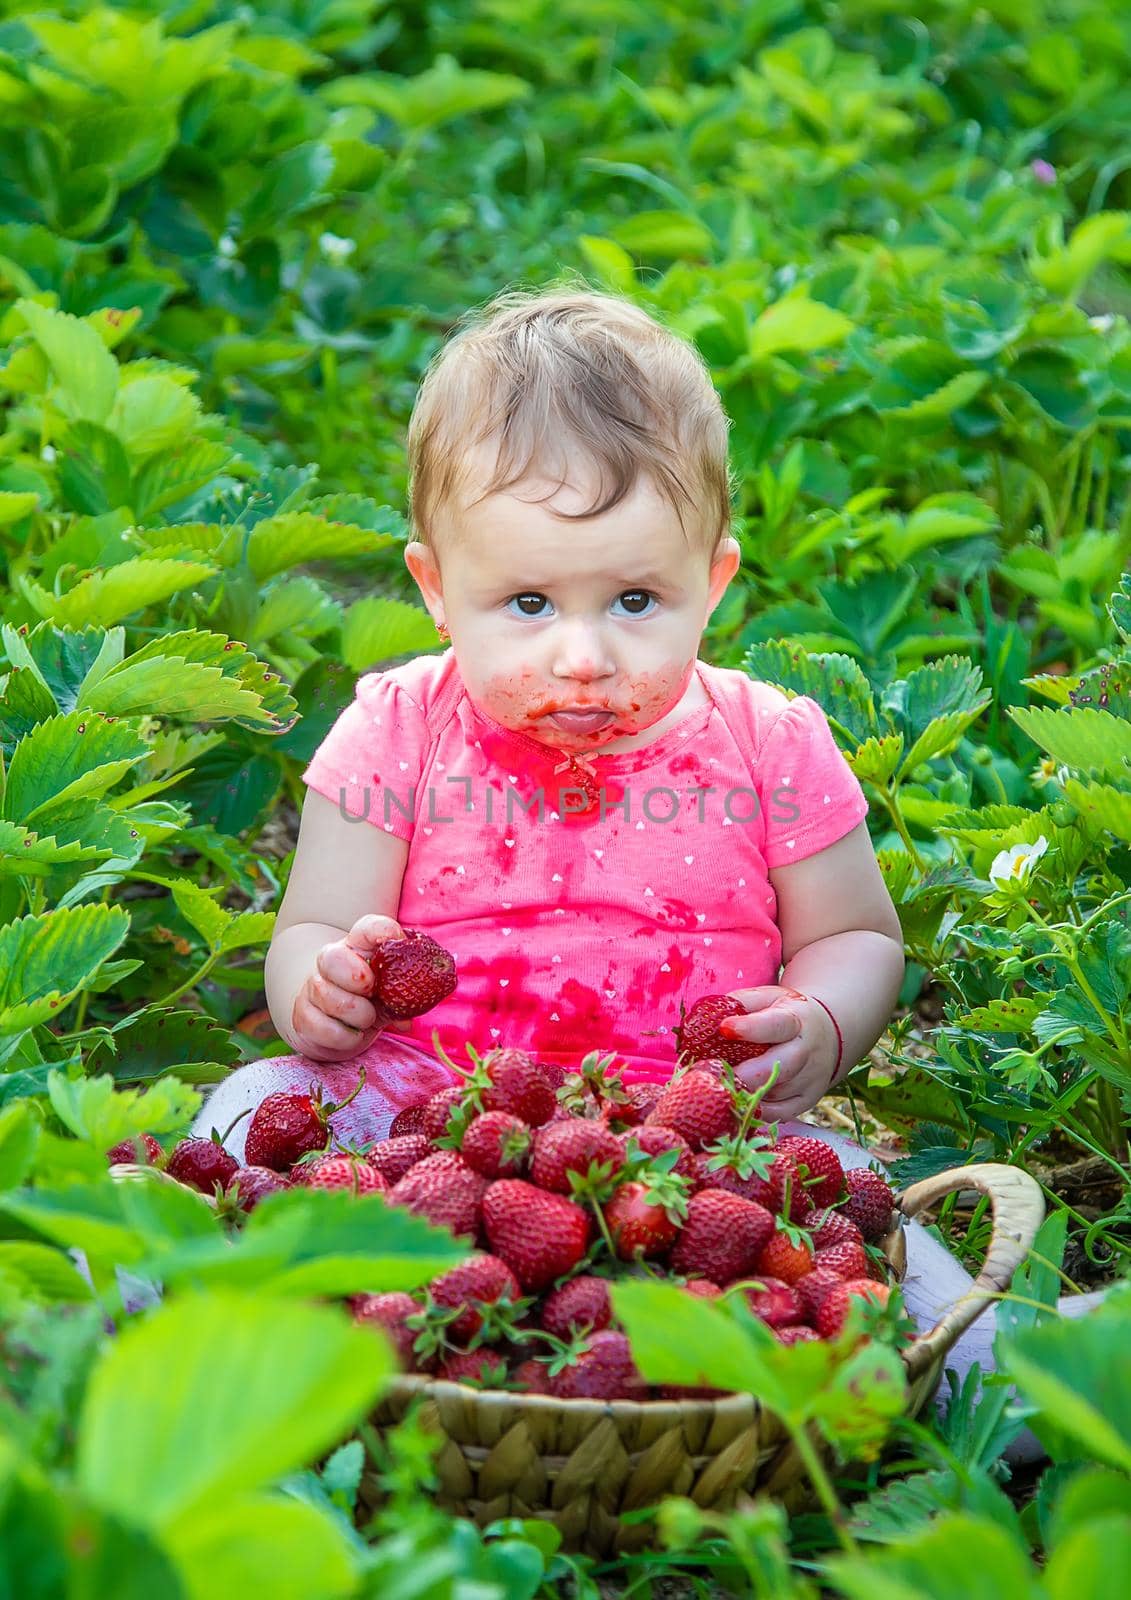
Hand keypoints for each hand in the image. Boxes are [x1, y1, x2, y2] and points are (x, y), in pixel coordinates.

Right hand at [290, 914, 403, 1059]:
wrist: (333, 1021)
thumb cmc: (370, 1000)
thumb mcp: (390, 992)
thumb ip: (403, 998)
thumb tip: (406, 1021)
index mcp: (358, 947)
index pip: (368, 928)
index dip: (382, 931)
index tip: (396, 940)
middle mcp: (330, 961)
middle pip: (332, 957)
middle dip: (355, 976)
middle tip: (372, 991)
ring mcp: (313, 988)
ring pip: (327, 996)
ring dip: (356, 1014)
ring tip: (367, 1019)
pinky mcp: (303, 1017)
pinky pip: (321, 1027)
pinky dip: (344, 1037)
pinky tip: (354, 1035)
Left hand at [718, 985, 839, 1120]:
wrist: (827, 1034)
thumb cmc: (786, 1014)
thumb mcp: (768, 998)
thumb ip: (741, 1003)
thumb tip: (710, 1017)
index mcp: (796, 1020)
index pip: (776, 1025)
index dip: (750, 1028)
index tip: (724, 1028)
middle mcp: (808, 1050)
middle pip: (781, 1067)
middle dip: (746, 1074)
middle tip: (716, 1073)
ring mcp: (811, 1078)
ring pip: (777, 1093)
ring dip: (747, 1092)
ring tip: (722, 1086)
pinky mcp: (808, 1099)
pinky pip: (781, 1113)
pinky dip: (758, 1110)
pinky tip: (741, 1100)